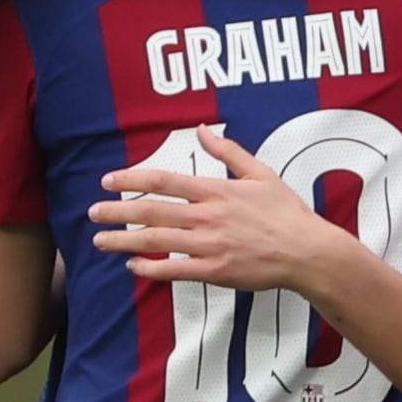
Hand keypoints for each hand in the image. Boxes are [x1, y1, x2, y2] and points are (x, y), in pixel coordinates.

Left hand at [92, 128, 336, 295]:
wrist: (309, 253)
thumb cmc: (288, 214)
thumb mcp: (262, 174)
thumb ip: (229, 152)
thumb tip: (204, 130)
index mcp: (217, 191)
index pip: (164, 181)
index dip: (131, 179)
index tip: (108, 181)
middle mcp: (208, 216)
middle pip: (151, 211)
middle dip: (117, 211)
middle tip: (93, 212)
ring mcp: (211, 245)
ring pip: (157, 240)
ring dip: (124, 241)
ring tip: (100, 241)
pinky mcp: (216, 271)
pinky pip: (175, 270)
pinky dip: (151, 268)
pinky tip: (134, 267)